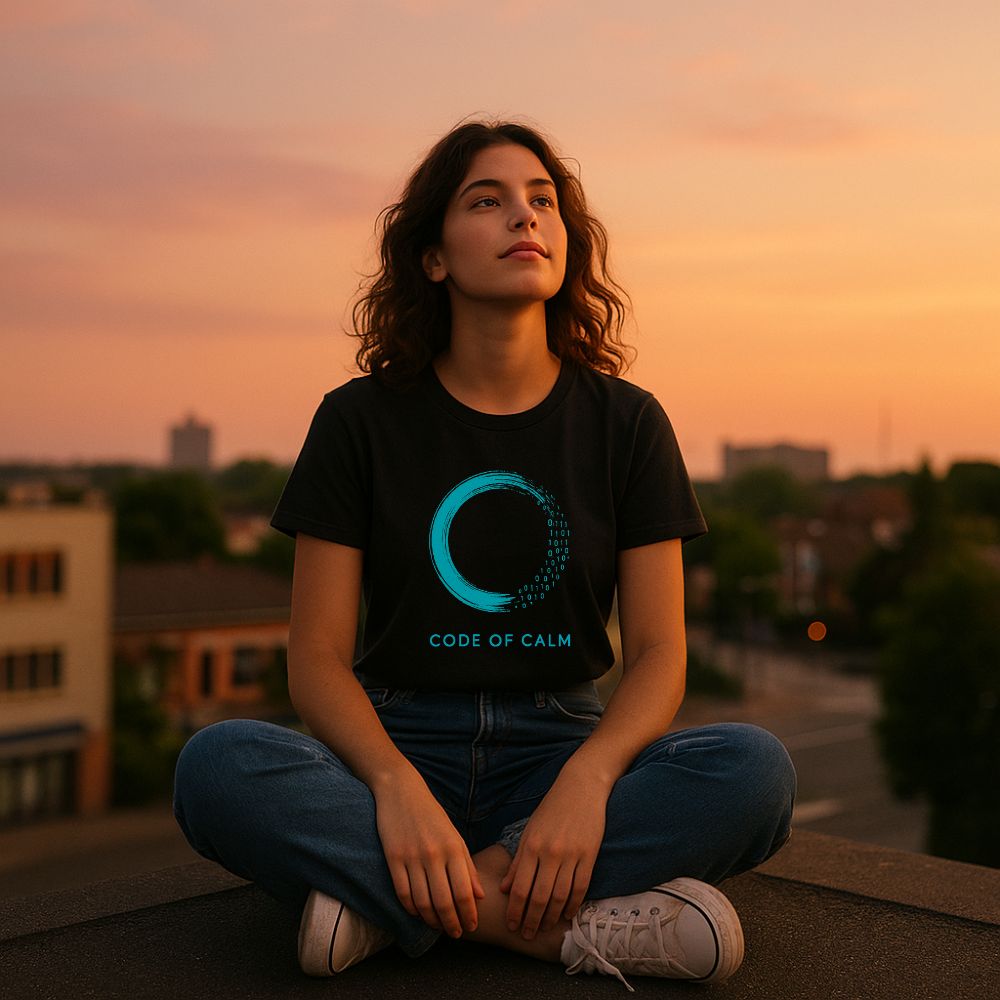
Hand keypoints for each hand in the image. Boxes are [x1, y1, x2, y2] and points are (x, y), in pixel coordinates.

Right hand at [373, 771, 484, 937]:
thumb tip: (479, 895)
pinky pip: (403, 893)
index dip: (468, 914)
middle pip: (445, 901)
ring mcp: (412, 857)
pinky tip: (417, 913)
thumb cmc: (431, 815)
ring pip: (423, 902)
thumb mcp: (454, 836)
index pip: (464, 891)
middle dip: (452, 923)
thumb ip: (467, 865)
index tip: (471, 926)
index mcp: (454, 847)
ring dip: (432, 920)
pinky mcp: (394, 858)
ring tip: (438, 926)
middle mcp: (434, 854)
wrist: (401, 790)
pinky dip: (411, 909)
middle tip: (456, 934)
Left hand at [499, 766, 608, 938]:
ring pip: (560, 896)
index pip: (520, 888)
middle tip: (526, 935)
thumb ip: (518, 861)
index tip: (512, 925)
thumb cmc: (551, 808)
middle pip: (539, 897)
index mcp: (531, 846)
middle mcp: (549, 852)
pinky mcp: (589, 855)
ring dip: (551, 917)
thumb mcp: (529, 830)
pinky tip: (566, 914)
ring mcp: (571, 855)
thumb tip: (505, 888)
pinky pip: (580, 887)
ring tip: (544, 928)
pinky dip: (573, 904)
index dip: (515, 911)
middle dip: (531, 920)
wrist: (580, 786)